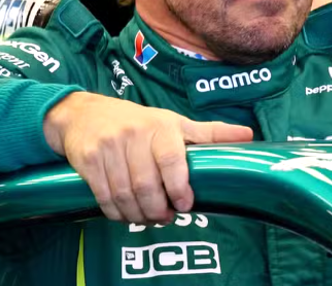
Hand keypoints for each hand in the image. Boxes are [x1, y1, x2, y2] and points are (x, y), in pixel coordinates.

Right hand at [43, 92, 252, 223]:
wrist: (83, 113)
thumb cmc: (136, 121)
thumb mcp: (173, 122)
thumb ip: (209, 133)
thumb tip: (248, 135)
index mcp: (160, 126)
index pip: (172, 159)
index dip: (179, 187)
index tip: (184, 205)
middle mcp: (133, 134)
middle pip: (146, 184)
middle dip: (157, 209)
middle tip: (164, 217)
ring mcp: (107, 147)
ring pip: (124, 194)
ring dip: (137, 214)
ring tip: (147, 218)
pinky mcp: (86, 159)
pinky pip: (103, 196)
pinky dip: (115, 212)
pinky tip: (124, 214)